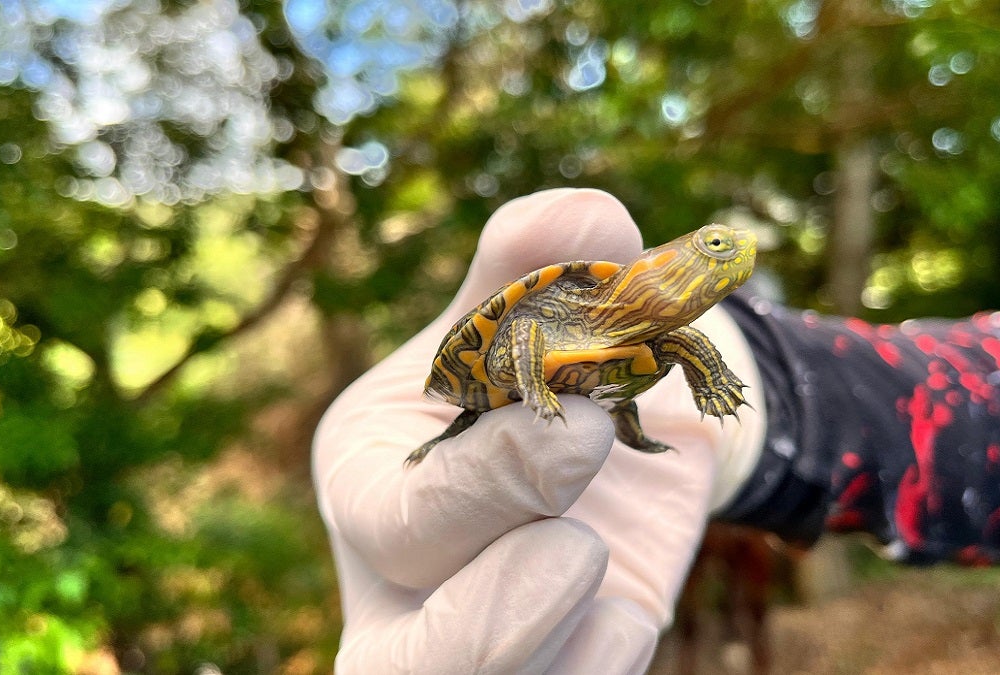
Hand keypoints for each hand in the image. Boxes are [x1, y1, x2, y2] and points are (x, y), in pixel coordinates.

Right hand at [313, 189, 765, 673]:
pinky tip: (626, 607)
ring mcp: (479, 641)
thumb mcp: (525, 313)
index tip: (584, 429)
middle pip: (407, 661)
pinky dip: (603, 660)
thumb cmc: (541, 366)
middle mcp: (406, 585)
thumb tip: (585, 218)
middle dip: (497, 614)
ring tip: (604, 573)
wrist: (616, 431)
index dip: (489, 486)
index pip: (399, 523)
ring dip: (552, 651)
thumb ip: (535, 262)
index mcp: (373, 483)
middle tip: (580, 542)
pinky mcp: (558, 665)